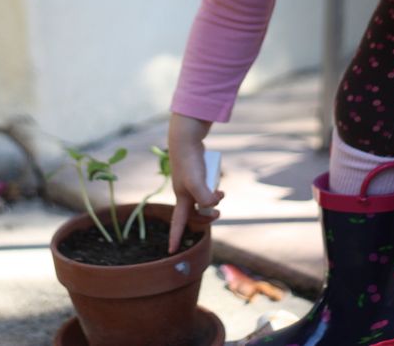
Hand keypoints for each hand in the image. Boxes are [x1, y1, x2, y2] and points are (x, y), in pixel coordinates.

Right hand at [168, 112, 223, 253]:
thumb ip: (205, 197)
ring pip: (200, 199)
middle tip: (219, 213)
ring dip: (211, 200)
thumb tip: (214, 206)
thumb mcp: (197, 183)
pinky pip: (204, 186)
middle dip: (206, 216)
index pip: (177, 223)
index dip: (175, 237)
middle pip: (194, 213)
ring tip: (221, 193)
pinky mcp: (195, 173)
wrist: (186, 141)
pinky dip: (211, 187)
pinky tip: (218, 180)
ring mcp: (189, 183)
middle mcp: (184, 192)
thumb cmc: (189, 162)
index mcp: (182, 198)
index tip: (172, 251)